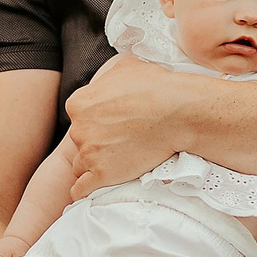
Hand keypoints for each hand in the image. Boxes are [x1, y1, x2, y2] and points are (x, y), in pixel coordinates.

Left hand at [62, 62, 211, 199]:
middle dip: (95, 142)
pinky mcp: (102, 174)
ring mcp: (89, 153)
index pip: (78, 117)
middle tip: (118, 142)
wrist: (178, 113)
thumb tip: (112, 76)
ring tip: (111, 164)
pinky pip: (81, 189)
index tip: (110, 125)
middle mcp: (78, 129)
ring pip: (80, 165)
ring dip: (92, 165)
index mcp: (79, 103)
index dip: (94, 121)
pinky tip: (90, 190)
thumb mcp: (126, 66)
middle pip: (79, 141)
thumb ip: (109, 75)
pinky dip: (83, 191)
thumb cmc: (156, 86)